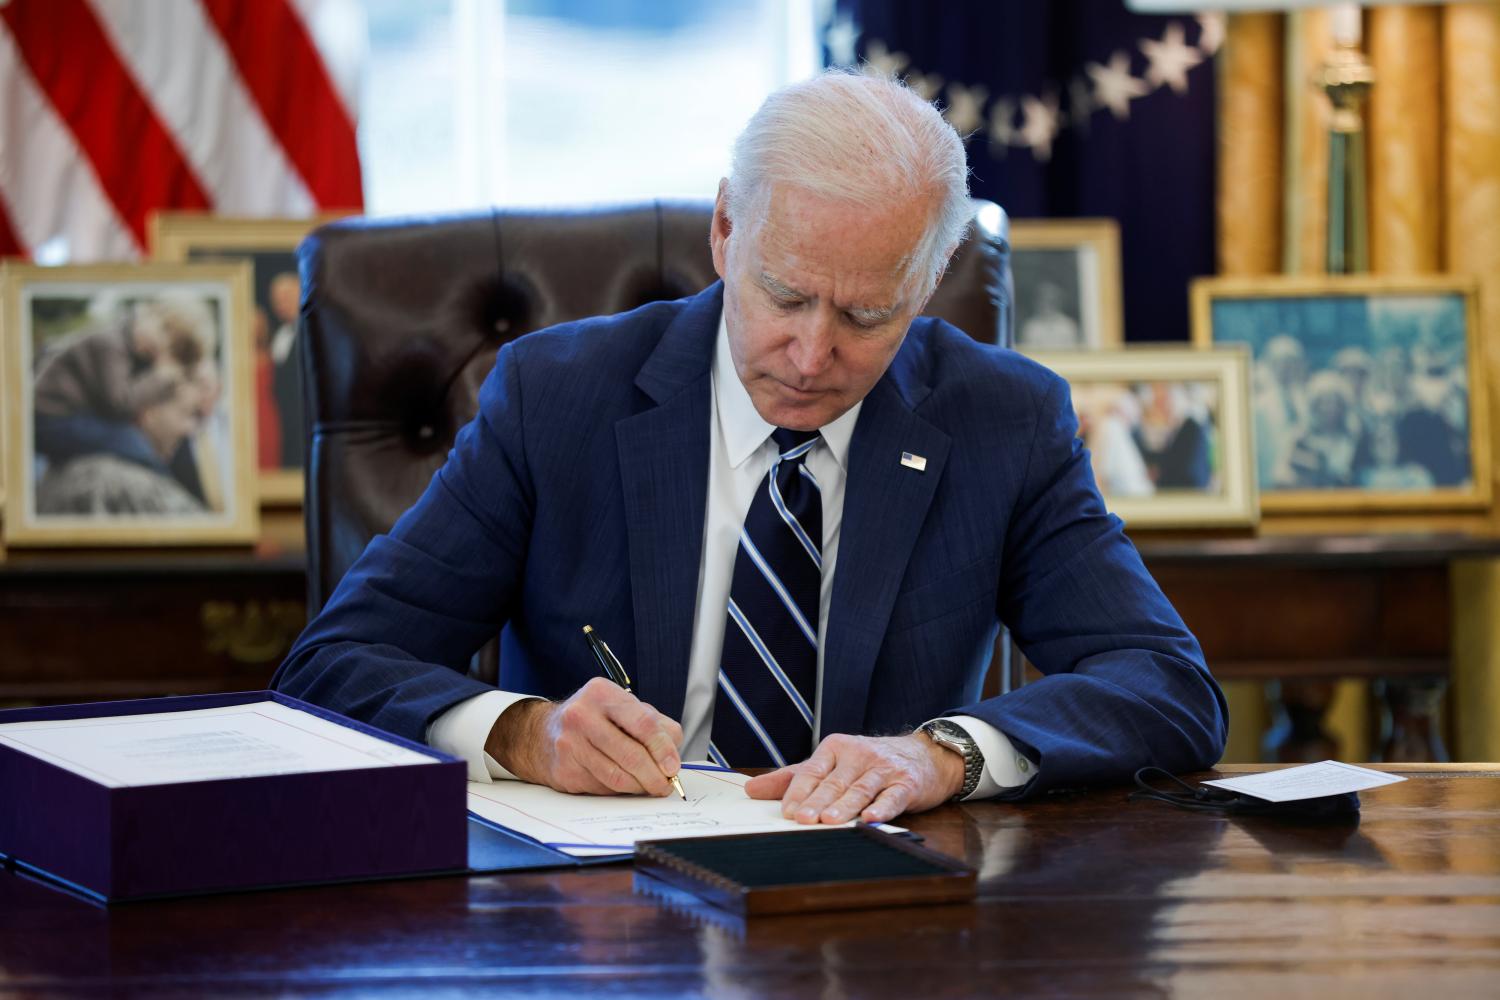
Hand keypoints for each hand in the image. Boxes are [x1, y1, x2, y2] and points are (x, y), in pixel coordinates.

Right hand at [485, 678, 683, 795]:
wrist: (543, 734)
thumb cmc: (594, 720)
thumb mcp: (622, 708)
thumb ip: (654, 724)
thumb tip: (673, 755)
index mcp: (602, 693)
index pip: (643, 723)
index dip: (663, 748)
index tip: (673, 767)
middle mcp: (582, 715)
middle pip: (631, 754)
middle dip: (654, 776)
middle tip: (665, 785)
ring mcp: (570, 744)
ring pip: (617, 776)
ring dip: (639, 787)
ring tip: (649, 787)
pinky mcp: (564, 770)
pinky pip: (602, 787)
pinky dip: (620, 790)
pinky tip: (625, 785)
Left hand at [744, 732, 965, 824]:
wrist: (924, 755)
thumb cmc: (869, 763)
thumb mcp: (831, 763)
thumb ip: (793, 777)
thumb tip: (750, 790)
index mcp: (835, 748)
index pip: (812, 771)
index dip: (799, 792)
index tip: (787, 812)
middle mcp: (859, 756)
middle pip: (834, 783)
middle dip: (818, 802)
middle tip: (803, 820)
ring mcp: (884, 769)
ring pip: (860, 789)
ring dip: (845, 806)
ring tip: (830, 821)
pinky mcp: (907, 783)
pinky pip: (893, 796)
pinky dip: (882, 807)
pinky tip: (870, 818)